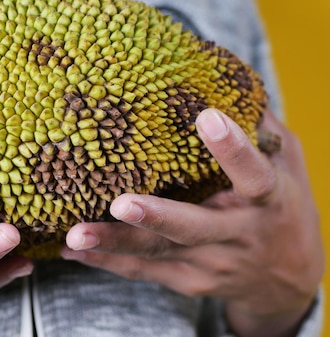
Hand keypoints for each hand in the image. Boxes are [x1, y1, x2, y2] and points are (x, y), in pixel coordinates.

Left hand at [62, 108, 323, 336]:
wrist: (285, 282)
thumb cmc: (281, 209)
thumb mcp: (287, 165)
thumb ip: (262, 129)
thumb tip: (227, 76)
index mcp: (267, 200)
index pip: (254, 174)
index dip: (232, 149)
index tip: (207, 117)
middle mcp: (237, 235)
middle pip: (193, 227)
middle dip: (156, 216)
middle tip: (120, 203)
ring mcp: (210, 263)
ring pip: (157, 253)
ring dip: (114, 244)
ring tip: (74, 236)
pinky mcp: (187, 280)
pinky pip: (143, 271)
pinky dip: (106, 262)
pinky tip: (71, 251)